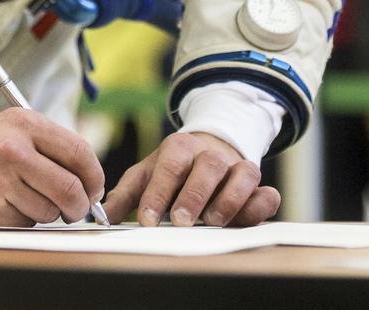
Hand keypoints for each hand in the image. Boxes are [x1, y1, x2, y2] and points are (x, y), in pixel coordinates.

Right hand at [0, 110, 104, 225]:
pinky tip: (5, 206)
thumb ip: (50, 146)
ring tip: (26, 199)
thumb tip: (89, 179)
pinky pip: (22, 224)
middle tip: (75, 209)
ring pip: (48, 211)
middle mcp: (12, 149)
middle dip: (79, 205)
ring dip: (46, 213)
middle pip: (69, 188)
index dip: (94, 176)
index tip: (94, 189)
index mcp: (24, 124)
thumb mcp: (12, 127)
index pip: (79, 152)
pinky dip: (21, 221)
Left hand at [103, 131, 279, 226]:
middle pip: (207, 166)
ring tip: (212, 221)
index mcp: (178, 147)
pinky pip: (266, 190)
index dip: (158, 192)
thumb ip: (126, 195)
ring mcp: (236, 166)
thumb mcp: (147, 174)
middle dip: (193, 194)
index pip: (169, 165)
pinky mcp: (256, 182)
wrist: (209, 147)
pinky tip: (252, 213)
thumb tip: (102, 216)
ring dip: (228, 199)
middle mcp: (210, 153)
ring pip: (241, 174)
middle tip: (180, 221)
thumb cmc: (173, 169)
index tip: (146, 219)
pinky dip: (262, 202)